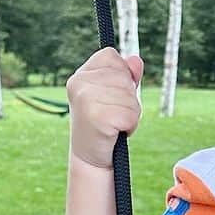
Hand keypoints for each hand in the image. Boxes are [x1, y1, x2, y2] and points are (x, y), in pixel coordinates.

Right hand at [67, 49, 143, 170]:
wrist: (90, 158)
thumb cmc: (104, 124)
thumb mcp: (114, 95)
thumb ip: (125, 76)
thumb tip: (135, 60)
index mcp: (80, 75)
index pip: (111, 56)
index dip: (120, 75)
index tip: (109, 96)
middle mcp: (79, 83)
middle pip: (124, 77)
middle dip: (127, 98)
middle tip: (112, 114)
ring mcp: (86, 99)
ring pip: (130, 97)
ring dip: (130, 113)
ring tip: (113, 124)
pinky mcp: (97, 117)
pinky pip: (131, 114)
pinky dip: (130, 126)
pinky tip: (114, 133)